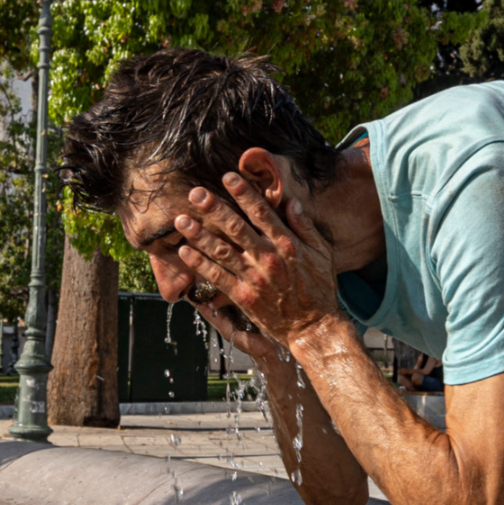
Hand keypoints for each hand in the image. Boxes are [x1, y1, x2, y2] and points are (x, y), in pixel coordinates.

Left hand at [174, 173, 342, 349]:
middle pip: (236, 228)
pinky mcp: (244, 297)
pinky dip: (200, 264)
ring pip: (222, 251)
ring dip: (199, 234)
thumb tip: (291, 201)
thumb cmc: (319, 288)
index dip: (244, 193)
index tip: (228, 177)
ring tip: (181, 220)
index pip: (262, 213)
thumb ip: (305, 226)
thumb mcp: (322, 253)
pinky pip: (218, 277)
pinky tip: (186, 251)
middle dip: (214, 208)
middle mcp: (268, 258)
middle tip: (196, 193)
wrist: (313, 327)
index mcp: (287, 244)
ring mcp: (254, 278)